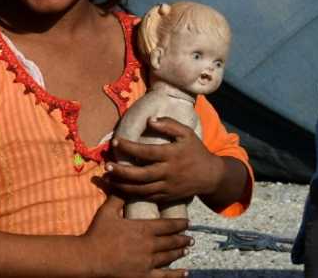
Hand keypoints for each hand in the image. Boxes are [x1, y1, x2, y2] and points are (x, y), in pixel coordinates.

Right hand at [83, 193, 191, 277]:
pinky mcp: (144, 275)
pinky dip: (176, 274)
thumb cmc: (97, 234)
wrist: (90, 257)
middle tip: (190, 238)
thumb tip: (118, 180)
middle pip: (171, 241)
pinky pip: (165, 275)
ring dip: (179, 252)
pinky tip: (185, 273)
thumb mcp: (106, 212)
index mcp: (142, 228)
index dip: (179, 224)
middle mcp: (149, 245)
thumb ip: (117, 198)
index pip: (167, 225)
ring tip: (186, 249)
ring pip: (169, 256)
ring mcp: (148, 262)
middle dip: (182, 239)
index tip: (187, 223)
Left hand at [106, 117, 221, 202]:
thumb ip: (169, 124)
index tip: (115, 141)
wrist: (211, 176)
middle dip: (121, 172)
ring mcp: (168, 187)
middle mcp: (168, 173)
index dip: (129, 147)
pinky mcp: (167, 197)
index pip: (147, 152)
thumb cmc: (196, 151)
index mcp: (172, 155)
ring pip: (142, 190)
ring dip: (122, 185)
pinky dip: (132, 195)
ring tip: (107, 178)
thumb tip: (150, 120)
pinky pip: (147, 197)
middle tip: (106, 166)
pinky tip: (119, 189)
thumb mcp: (187, 133)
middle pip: (141, 175)